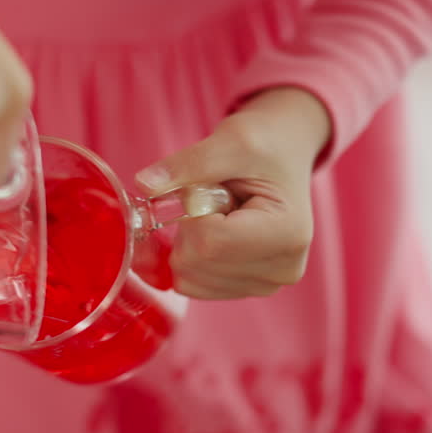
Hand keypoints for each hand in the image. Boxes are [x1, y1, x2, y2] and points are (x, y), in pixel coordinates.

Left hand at [135, 87, 331, 299]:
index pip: (209, 243)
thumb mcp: (230, 142)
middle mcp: (283, 269)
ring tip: (221, 215)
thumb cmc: (265, 145)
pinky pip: (194, 285)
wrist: (284, 154)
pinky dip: (191, 258)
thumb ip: (187, 164)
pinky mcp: (250, 290)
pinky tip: (218, 232)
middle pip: (196, 265)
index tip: (209, 190)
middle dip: (188, 228)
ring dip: (190, 243)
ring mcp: (268, 285)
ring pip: (190, 280)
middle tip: (216, 200)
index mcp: (287, 233)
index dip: (189, 216)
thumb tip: (144, 184)